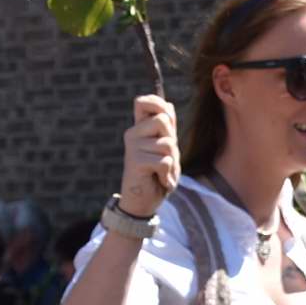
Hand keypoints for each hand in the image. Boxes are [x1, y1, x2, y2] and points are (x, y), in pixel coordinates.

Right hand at [119, 95, 180, 219]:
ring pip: (167, 143)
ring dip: (172, 162)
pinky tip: (158, 180)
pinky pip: (164, 161)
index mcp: (139, 129)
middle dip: (172, 141)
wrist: (143, 202)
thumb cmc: (156, 175)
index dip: (157, 103)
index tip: (165, 116)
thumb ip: (167, 129)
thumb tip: (169, 104)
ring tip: (162, 172)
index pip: (143, 102)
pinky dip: (167, 174)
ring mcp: (132, 147)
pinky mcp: (135, 161)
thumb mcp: (165, 149)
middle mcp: (132, 134)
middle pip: (163, 120)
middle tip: (165, 158)